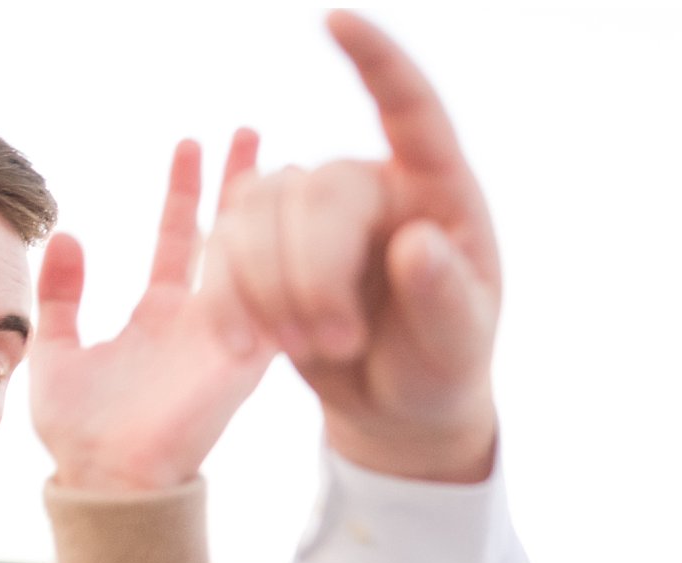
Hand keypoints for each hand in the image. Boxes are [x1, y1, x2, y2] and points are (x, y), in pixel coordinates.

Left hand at [32, 131, 271, 492]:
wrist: (112, 482)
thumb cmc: (83, 434)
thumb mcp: (58, 351)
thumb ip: (62, 295)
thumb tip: (67, 233)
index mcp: (159, 318)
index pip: (178, 240)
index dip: (182, 191)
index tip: (190, 142)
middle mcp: (201, 322)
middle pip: (229, 237)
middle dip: (238, 183)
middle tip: (251, 130)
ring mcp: (228, 339)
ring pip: (258, 262)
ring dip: (271, 214)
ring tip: (278, 160)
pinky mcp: (245, 360)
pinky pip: (270, 301)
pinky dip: (283, 262)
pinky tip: (292, 220)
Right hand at [210, 11, 501, 482]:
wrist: (397, 404)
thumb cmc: (442, 366)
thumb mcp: (460, 349)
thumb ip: (447, 301)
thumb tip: (415, 241)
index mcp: (437, 191)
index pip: (412, 109)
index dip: (377, 62)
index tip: (338, 20)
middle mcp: (372, 182)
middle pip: (316, 193)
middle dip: (314, 276)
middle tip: (338, 343)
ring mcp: (312, 205)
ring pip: (257, 212)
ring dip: (269, 292)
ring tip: (306, 351)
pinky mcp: (262, 237)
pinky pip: (221, 243)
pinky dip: (230, 298)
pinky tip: (248, 345)